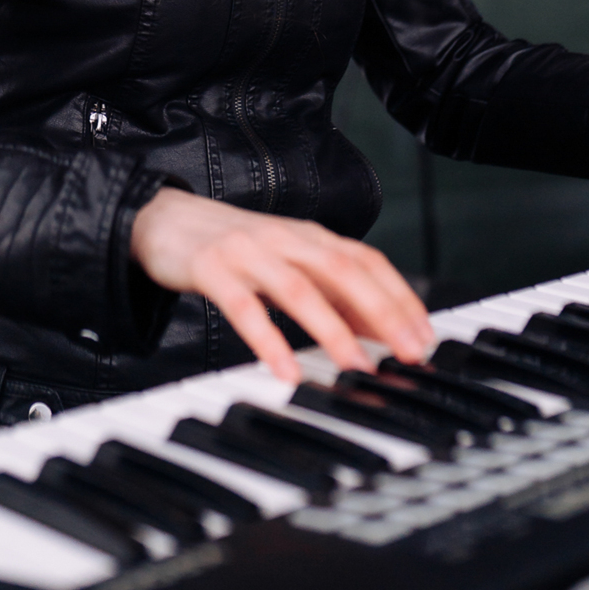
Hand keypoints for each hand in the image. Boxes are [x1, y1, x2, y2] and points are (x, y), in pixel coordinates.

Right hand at [130, 187, 434, 382]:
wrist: (164, 219)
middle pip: (343, 269)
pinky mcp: (212, 268)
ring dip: (333, 328)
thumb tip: (381, 327)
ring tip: (356, 365)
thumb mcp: (288, 261)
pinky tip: (284, 370)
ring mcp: (248, 251)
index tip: (425, 335)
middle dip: (382, 311)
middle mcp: (284, 238)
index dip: (399, 296)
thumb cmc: (233, 247)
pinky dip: (267, 340)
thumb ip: (330, 290)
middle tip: (408, 351)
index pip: (366, 260)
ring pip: (299, 288)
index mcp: (308, 236)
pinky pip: (244, 308)